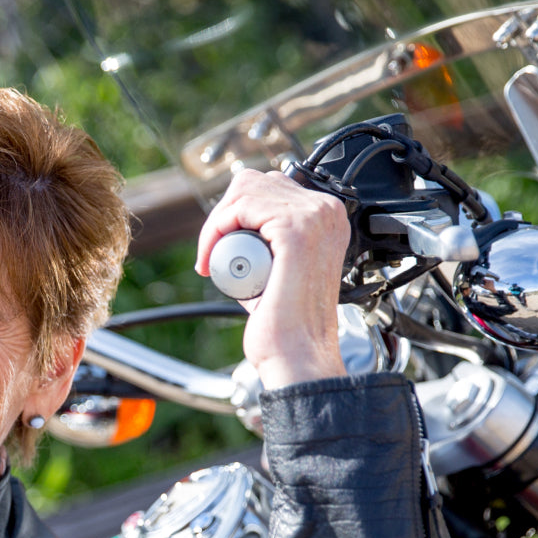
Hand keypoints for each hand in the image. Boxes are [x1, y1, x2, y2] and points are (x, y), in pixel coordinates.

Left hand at [195, 170, 349, 390]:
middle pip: (254, 182)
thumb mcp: (277, 272)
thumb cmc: (287, 325)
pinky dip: (216, 229)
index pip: (269, 187)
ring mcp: (315, 217)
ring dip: (216, 223)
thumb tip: (234, 232)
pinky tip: (211, 257)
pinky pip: (241, 208)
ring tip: (211, 258)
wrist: (298, 354)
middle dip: (222, 214)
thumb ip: (264, 246)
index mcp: (327, 219)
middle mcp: (327, 211)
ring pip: (244, 191)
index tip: (218, 248)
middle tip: (211, 254)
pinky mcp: (297, 229)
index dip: (234, 212)